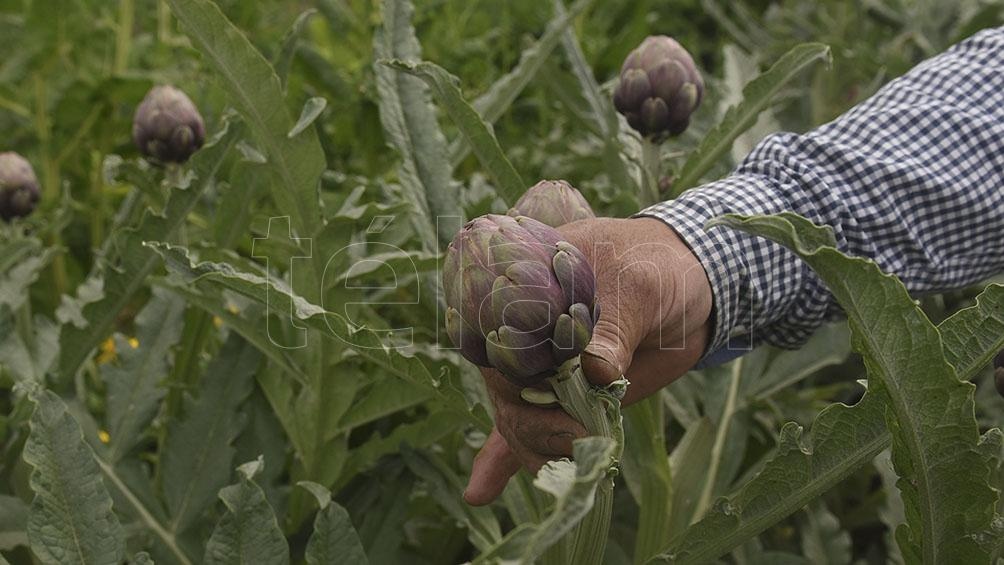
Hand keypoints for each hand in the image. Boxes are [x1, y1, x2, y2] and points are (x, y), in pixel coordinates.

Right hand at [463, 216, 712, 504]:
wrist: (694, 285)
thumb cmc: (659, 267)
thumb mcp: (641, 286)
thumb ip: (617, 326)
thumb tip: (597, 370)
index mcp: (526, 291)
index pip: (496, 337)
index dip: (513, 371)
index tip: (549, 394)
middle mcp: (525, 336)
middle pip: (505, 388)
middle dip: (534, 421)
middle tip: (580, 435)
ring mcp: (544, 371)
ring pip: (518, 417)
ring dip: (539, 447)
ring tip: (575, 459)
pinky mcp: (565, 399)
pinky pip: (526, 428)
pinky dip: (502, 462)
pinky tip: (480, 493)